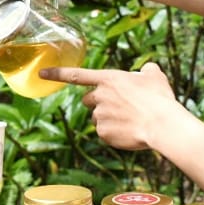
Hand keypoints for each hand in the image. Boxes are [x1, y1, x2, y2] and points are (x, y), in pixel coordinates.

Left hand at [43, 62, 183, 150]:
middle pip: (89, 100)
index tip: (41, 73)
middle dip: (99, 103)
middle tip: (120, 106)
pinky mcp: (103, 134)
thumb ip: (146, 70)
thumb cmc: (160, 98)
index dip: (57, 74)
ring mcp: (100, 116)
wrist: (162, 124)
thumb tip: (147, 70)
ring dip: (109, 119)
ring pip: (98, 118)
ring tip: (131, 120)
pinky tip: (130, 132)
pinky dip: (115, 134)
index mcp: (108, 79)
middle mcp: (99, 96)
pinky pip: (105, 134)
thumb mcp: (155, 76)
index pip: (76, 75)